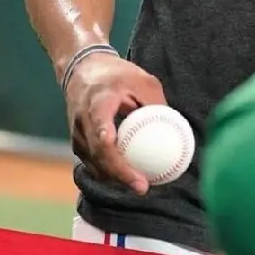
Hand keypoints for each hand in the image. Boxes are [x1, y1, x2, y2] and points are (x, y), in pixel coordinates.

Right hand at [65, 54, 167, 194]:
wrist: (83, 67)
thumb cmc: (117, 74)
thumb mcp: (143, 81)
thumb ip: (156, 104)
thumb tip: (176, 129)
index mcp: (98, 102)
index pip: (101, 131)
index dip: (112, 152)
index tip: (126, 166)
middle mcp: (83, 120)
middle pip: (97, 154)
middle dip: (119, 174)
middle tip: (142, 186)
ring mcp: (77, 133)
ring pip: (93, 162)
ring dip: (114, 177)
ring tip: (139, 185)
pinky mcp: (78, 141)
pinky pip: (92, 162)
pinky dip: (107, 171)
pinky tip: (126, 177)